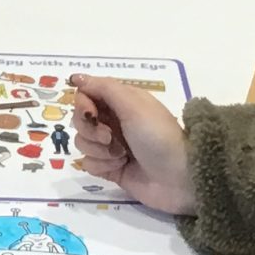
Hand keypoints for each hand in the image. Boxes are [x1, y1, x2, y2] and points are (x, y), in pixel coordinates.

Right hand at [70, 74, 194, 215]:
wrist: (178, 177)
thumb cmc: (158, 136)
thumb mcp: (134, 105)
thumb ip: (104, 88)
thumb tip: (76, 77)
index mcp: (121, 101)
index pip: (85, 95)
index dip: (83, 105)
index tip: (92, 114)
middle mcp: (114, 121)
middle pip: (80, 120)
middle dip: (91, 130)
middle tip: (110, 137)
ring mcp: (111, 146)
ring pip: (82, 143)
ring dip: (100, 150)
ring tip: (122, 155)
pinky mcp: (110, 168)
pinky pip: (88, 164)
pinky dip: (102, 165)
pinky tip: (121, 167)